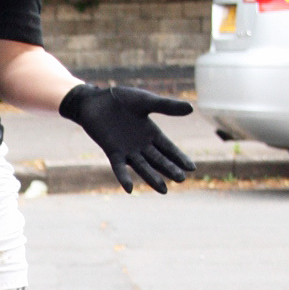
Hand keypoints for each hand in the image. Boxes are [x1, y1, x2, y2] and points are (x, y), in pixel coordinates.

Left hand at [59, 84, 195, 193]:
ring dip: (152, 178)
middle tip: (181, 179)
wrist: (96, 100)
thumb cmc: (121, 99)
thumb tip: (191, 108)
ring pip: (142, 167)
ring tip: (163, 189)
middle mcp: (141, 145)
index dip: (179, 158)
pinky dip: (123, 177)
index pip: (169, 148)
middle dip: (169, 169)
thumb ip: (167, 106)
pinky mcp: (112, 151)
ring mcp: (127, 150)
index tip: (192, 168)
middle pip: (158, 160)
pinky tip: (129, 188)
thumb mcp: (147, 101)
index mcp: (151, 133)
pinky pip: (119, 167)